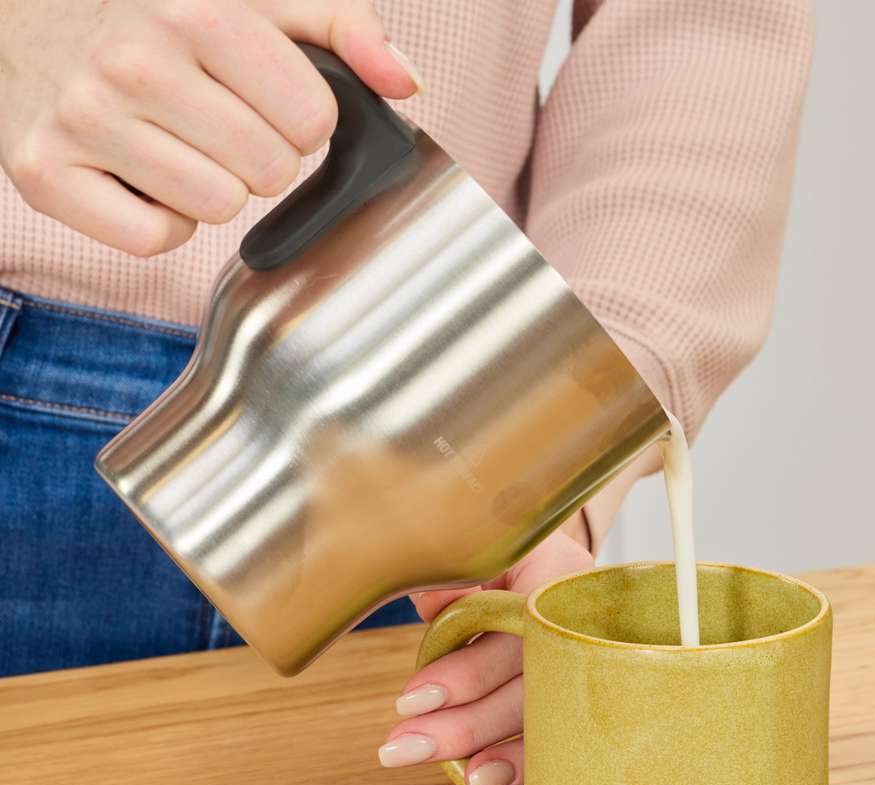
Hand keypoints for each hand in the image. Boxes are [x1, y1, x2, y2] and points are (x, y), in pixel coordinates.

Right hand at [0, 0, 420, 255]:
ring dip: (211, 188)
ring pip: (215, 208)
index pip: (313, 121)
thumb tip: (406, 82)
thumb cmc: (165, 17)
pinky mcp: (42, 171)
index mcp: (198, 12)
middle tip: (221, 122)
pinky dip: (158, 220)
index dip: (306, 119)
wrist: (31, 19)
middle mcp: (133, 61)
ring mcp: (81, 117)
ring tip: (179, 142)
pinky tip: (142, 174)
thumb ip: (346, 29)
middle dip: (261, 156)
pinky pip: (150, 240)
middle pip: (269, 172)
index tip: (271, 100)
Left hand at [377, 515, 594, 784]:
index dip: (467, 674)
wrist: (563, 569)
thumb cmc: (513, 561)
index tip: (412, 700)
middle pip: (531, 690)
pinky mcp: (594, 706)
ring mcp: (599, 670)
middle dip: (467, 727)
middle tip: (402, 749)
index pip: (514, 636)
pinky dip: (538, 776)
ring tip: (462, 783)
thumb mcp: (486, 553)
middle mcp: (587, 628)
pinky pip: (569, 747)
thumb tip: (431, 600)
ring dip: (506, 762)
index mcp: (560, 580)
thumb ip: (457, 575)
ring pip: (554, 726)